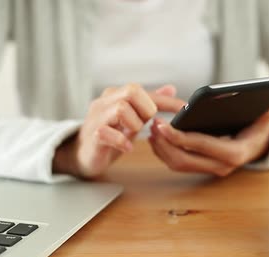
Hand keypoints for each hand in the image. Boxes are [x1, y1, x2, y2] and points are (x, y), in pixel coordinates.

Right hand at [53, 83, 184, 178]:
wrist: (83, 155)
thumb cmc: (109, 135)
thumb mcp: (133, 118)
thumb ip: (149, 103)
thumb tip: (171, 89)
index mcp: (116, 96)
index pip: (144, 90)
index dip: (167, 101)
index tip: (185, 110)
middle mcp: (105, 102)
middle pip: (131, 91)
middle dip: (146, 109)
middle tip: (147, 123)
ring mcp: (96, 118)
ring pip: (121, 108)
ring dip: (135, 124)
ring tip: (133, 134)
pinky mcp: (92, 136)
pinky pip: (107, 132)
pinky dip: (122, 141)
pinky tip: (127, 147)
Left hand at [148, 104, 268, 176]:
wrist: (258, 145)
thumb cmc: (258, 127)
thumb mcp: (265, 119)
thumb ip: (268, 113)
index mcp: (234, 154)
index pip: (202, 146)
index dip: (181, 136)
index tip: (164, 125)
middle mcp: (221, 167)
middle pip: (185, 160)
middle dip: (165, 144)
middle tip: (153, 125)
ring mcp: (210, 169)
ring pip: (178, 164)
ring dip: (161, 149)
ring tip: (152, 130)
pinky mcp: (201, 167)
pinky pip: (178, 163)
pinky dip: (164, 152)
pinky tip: (156, 137)